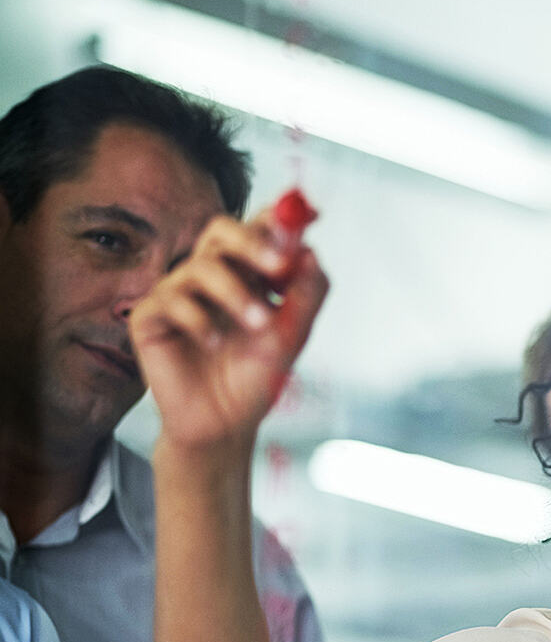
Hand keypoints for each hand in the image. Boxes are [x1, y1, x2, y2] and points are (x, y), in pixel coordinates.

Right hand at [129, 198, 327, 452]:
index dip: (279, 219)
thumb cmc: (255, 377)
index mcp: (246, 273)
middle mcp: (210, 275)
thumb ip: (306, 295)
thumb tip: (311, 253)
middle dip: (252, 241)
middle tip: (280, 264)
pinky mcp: (149, 317)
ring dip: (236, 293)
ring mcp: (177, 292)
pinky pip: (170, 300)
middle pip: (221, 230)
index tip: (310, 217)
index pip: (257, 230)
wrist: (225, 424)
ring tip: (259, 326)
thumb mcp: (292, 335)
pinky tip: (214, 345)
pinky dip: (199, 321)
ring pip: (201, 266)